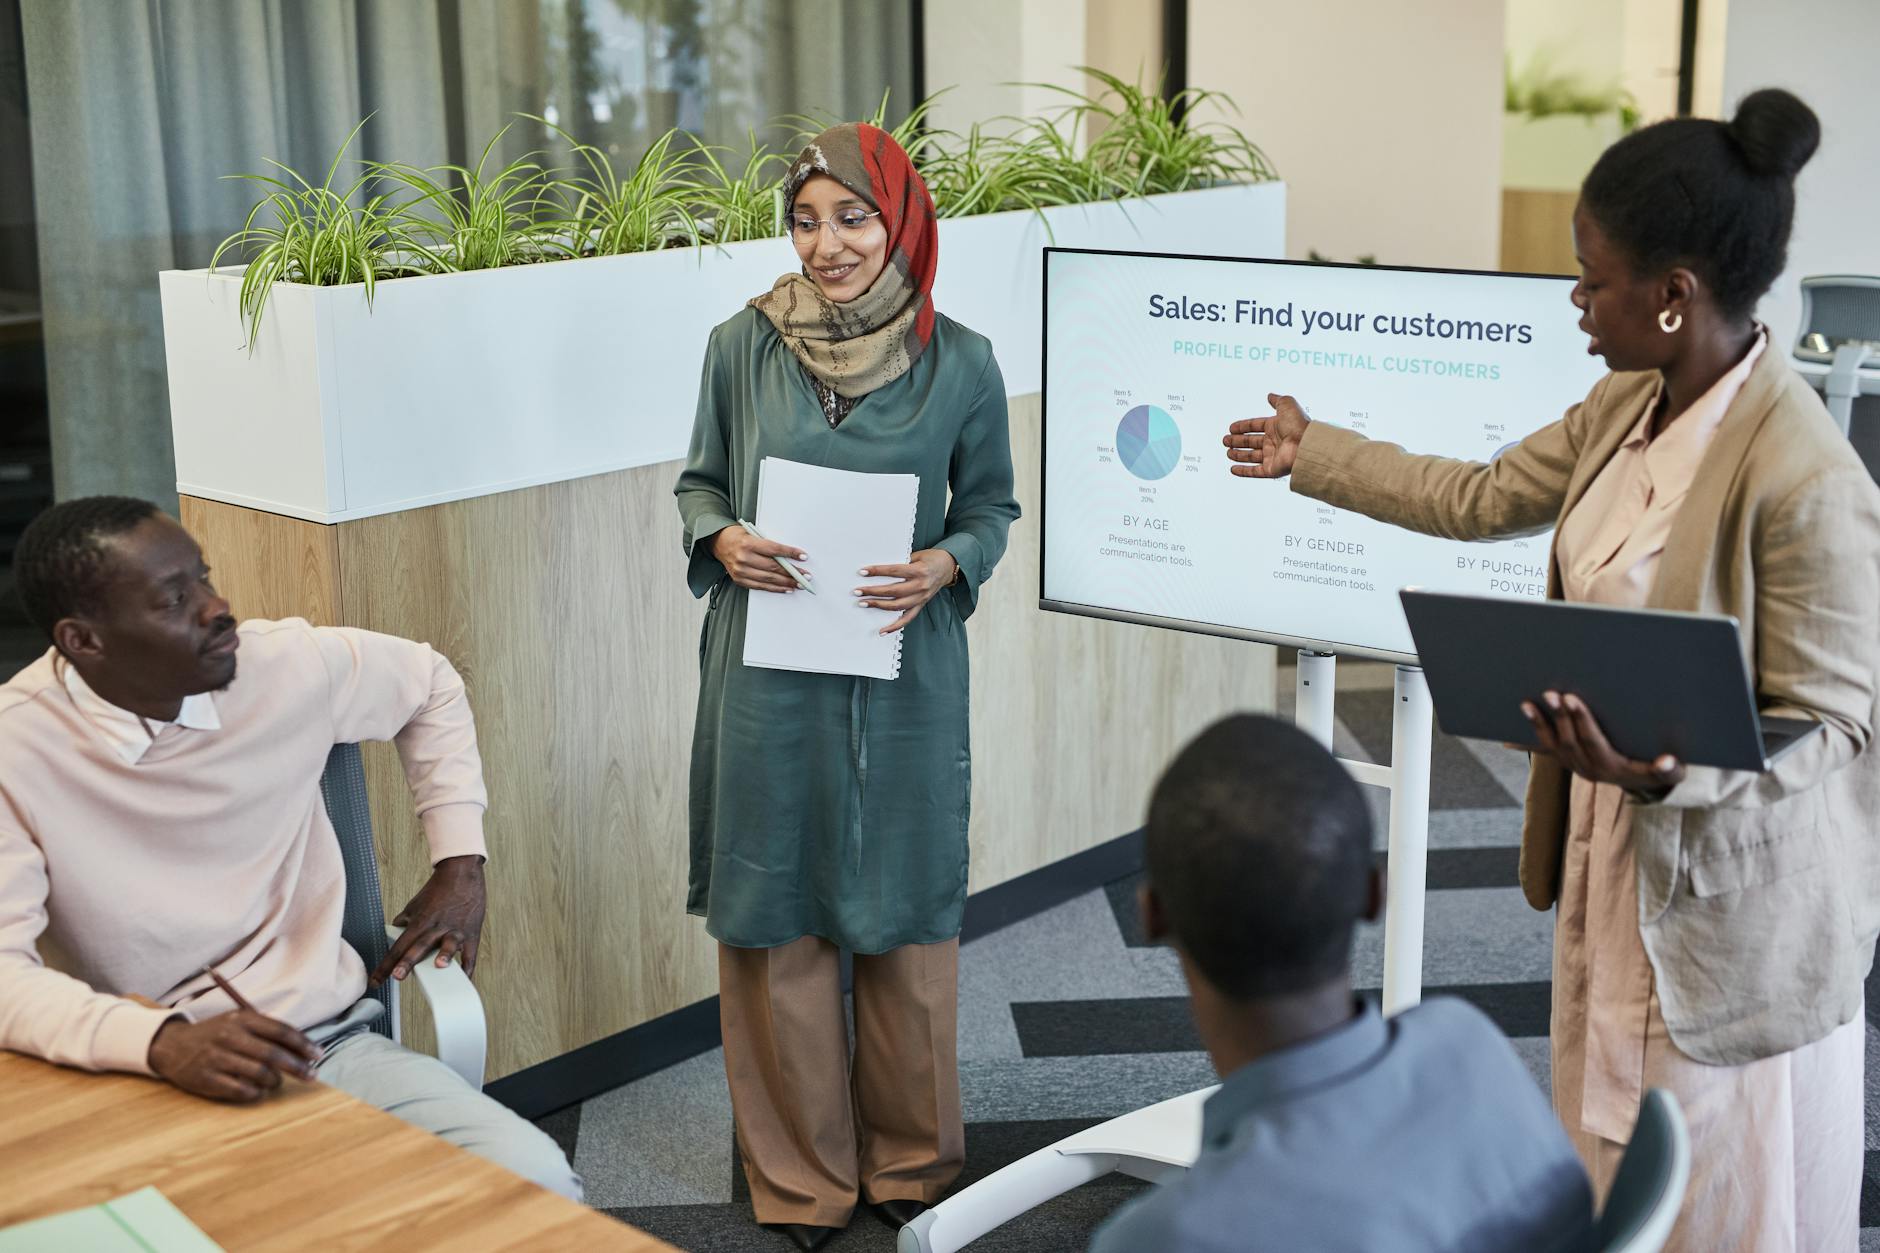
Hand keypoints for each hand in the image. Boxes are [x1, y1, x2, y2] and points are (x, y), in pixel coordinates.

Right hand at [148, 1010, 319, 1102]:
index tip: (318, 1055)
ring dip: (276, 1080)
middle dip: (298, 1066)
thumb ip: (266, 1031)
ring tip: (278, 1081)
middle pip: (273, 1054)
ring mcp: (216, 1058)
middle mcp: (229, 1036)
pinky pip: (241, 1090)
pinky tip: (260, 1090)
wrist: (172, 1046)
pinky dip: (257, 1092)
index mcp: (241, 1019)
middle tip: (312, 1075)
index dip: (303, 1044)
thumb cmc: (216, 1034)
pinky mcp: (206, 1079)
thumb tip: (302, 1048)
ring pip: (260, 1073)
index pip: (281, 1031)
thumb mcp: (238, 1022)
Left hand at [373, 854, 486, 983]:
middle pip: (419, 946)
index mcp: (419, 922)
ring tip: (439, 966)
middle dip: (408, 962)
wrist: (461, 872)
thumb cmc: (439, 889)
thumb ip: (405, 919)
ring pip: (448, 945)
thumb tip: (395, 929)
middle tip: (397, 976)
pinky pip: (470, 952)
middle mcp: (436, 927)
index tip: (375, 980)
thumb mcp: (416, 903)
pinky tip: (466, 977)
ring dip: (444, 955)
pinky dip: (468, 966)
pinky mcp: (471, 932)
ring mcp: (455, 929)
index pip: (398, 946)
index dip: (386, 964)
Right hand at [712, 525, 807, 593]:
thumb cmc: (738, 536)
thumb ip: (769, 545)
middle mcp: (743, 558)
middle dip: (792, 572)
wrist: (719, 543)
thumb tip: (790, 556)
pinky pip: (761, 586)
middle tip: (805, 575)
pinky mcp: (740, 580)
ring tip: (799, 584)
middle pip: (773, 567)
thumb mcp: (754, 534)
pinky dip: (775, 588)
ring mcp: (741, 571)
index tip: (803, 556)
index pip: (774, 550)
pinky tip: (786, 588)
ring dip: (787, 583)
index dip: (790, 553)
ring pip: (769, 579)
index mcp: (748, 543)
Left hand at [856, 549, 957, 633]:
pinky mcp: (921, 605)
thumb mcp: (916, 555)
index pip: (894, 571)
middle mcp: (920, 586)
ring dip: (879, 606)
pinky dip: (894, 626)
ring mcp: (921, 598)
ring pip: (897, 606)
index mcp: (918, 570)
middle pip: (893, 591)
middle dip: (873, 591)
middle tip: (858, 591)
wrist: (948, 566)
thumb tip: (879, 569)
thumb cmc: (930, 559)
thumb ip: (900, 562)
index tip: (863, 572)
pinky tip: (882, 630)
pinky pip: (907, 619)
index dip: (877, 571)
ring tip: (864, 604)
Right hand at [1223, 393, 1310, 477]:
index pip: (1255, 426)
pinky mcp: (1272, 470)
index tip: (1232, 428)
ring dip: (1239, 454)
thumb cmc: (1299, 425)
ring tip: (1228, 452)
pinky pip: (1254, 472)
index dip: (1243, 426)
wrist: (1305, 445)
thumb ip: (1277, 400)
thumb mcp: (1287, 404)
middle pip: (1251, 441)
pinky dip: (1243, 471)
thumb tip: (1270, 396)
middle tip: (1226, 440)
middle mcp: (1274, 442)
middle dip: (1238, 441)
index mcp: (1277, 427)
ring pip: (1251, 456)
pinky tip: (1233, 469)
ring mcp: (1273, 456)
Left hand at [1521, 691, 1685, 796]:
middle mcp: (1587, 768)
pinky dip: (1526, 744)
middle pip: (1569, 740)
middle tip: (1550, 693)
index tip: (1571, 699)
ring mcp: (1575, 765)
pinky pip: (1545, 753)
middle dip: (1558, 716)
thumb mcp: (1671, 772)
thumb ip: (1670, 769)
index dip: (1580, 720)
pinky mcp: (1568, 761)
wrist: (1646, 784)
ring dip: (1537, 725)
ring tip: (1525, 704)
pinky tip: (1506, 738)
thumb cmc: (1661, 771)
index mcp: (1610, 767)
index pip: (1592, 740)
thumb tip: (1670, 762)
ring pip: (1552, 746)